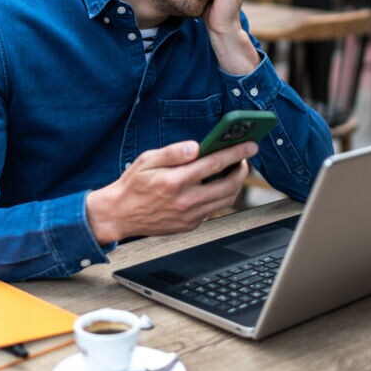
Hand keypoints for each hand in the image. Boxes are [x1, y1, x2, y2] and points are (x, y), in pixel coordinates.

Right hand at [86, 140, 257, 244]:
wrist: (120, 214)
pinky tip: (215, 185)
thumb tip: (196, 146)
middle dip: (242, 170)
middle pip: (229, 185)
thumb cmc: (133, 185)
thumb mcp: (148, 160)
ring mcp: (189, 216)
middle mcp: (185, 201)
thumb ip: (173, 152)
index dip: (236, 153)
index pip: (215, 163)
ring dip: (235, 184)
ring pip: (225, 200)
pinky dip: (219, 196)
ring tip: (233, 171)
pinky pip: (212, 209)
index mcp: (175, 181)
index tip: (250, 145)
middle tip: (244, 159)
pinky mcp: (189, 225)